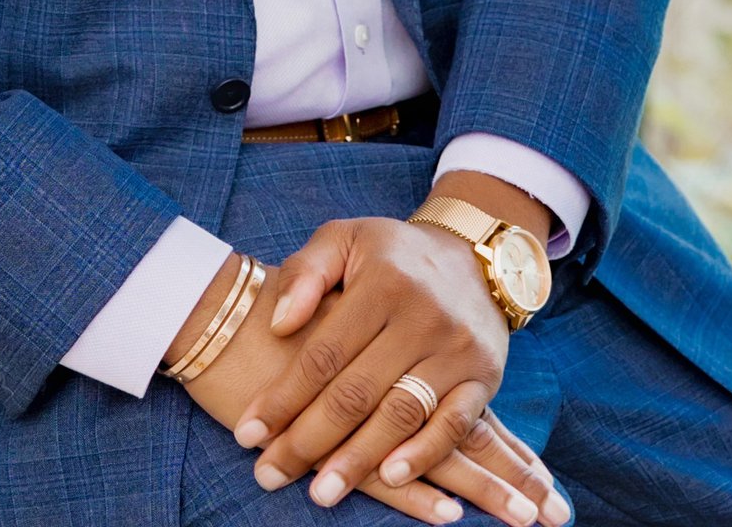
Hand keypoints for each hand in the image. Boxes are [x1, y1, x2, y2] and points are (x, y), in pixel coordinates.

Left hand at [175, 258, 557, 524]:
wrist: (474, 257)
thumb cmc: (392, 255)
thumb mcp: (344, 238)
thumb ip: (304, 273)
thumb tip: (278, 325)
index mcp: (381, 282)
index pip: (324, 352)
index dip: (284, 396)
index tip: (248, 433)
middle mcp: (422, 316)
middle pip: (357, 391)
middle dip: (309, 440)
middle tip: (270, 474)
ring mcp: (455, 349)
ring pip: (400, 413)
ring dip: (359, 459)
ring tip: (320, 492)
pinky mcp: (483, 377)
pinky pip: (454, 424)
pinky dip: (422, 454)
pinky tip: (389, 478)